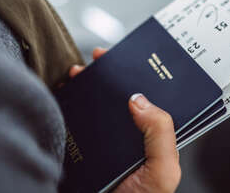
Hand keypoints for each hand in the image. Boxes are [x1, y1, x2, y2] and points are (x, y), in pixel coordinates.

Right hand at [68, 48, 180, 192]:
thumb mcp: (163, 170)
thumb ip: (161, 133)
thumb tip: (139, 98)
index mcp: (152, 136)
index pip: (150, 98)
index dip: (141, 76)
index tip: (130, 58)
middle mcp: (129, 134)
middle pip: (121, 96)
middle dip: (110, 74)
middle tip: (99, 58)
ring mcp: (105, 139)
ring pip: (97, 104)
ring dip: (88, 84)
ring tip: (80, 72)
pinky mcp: (84, 146)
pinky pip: (76, 119)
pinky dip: (69, 103)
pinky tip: (66, 92)